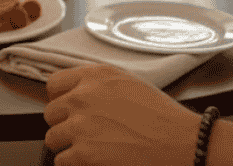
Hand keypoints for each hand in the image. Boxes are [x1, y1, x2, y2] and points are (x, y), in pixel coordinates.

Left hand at [43, 65, 201, 164]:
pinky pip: (61, 161)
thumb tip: (77, 95)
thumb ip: (98, 86)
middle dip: (64, 125)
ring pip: (52, 138)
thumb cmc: (163, 117)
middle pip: (50, 113)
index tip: (69, 110)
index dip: (60, 100)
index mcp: (94, 75)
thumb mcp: (128, 84)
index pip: (54, 84)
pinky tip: (92, 162)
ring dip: (68, 146)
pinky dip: (74, 164)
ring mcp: (80, 124)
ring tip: (91, 150)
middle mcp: (82, 96)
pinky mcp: (83, 152)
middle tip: (84, 134)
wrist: (182, 142)